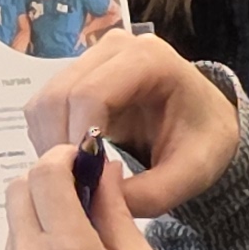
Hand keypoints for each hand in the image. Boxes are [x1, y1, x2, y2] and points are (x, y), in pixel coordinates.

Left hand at [0, 143, 168, 249]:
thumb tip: (103, 171)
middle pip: (18, 189)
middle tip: (77, 192)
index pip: (46, 175)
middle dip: (46, 181)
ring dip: (40, 215)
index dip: (62, 157)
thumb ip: (116, 213)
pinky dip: (33, 246)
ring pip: (14, 221)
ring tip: (75, 240)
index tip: (81, 159)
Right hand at [19, 28, 238, 217]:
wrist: (204, 121)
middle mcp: (114, 48)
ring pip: (43, 102)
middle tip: (75, 186)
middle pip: (59, 95)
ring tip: (76, 176)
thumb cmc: (204, 139)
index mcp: (148, 59)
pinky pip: (43, 108)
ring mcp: (91, 58)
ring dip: (49, 145)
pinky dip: (48, 139)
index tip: (85, 179)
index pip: (90, 94)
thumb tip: (95, 200)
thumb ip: (151, 193)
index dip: (78, 139)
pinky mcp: (76, 75)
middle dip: (60, 147)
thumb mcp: (193, 173)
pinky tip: (74, 161)